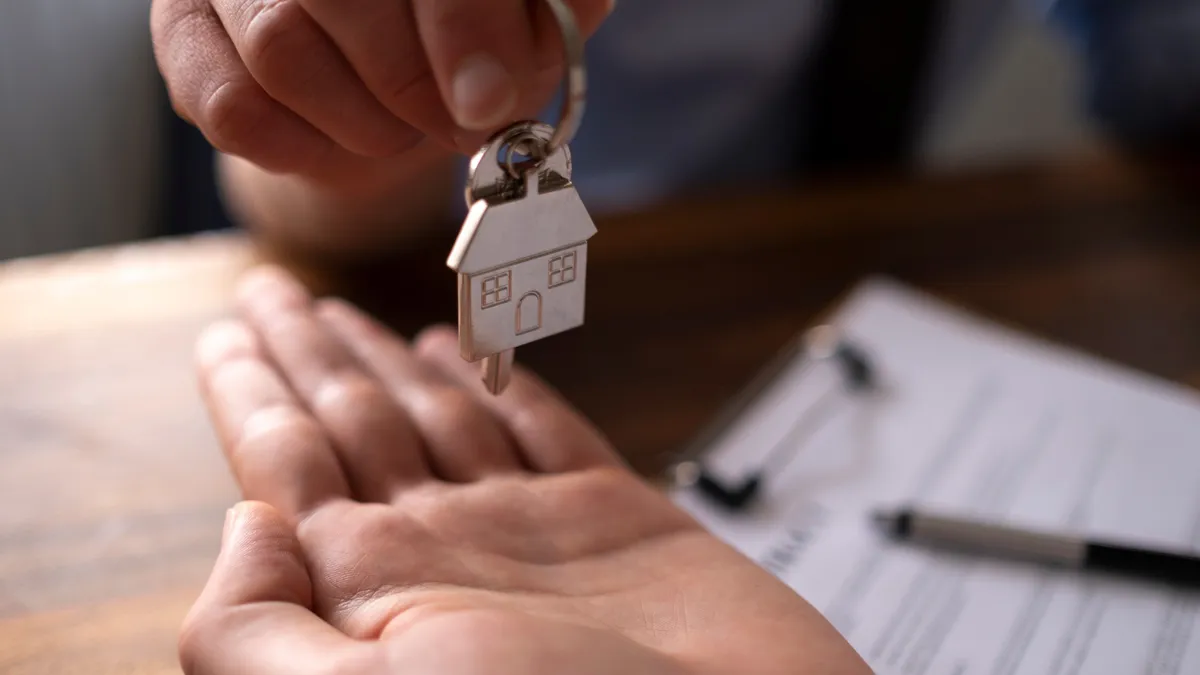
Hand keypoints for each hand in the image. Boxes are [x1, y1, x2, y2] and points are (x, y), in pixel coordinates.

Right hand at [150, 0, 611, 187]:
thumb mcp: (531, 16)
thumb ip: (549, 13)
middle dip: (411, 84)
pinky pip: (235, 111)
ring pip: (281, 52)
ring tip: (406, 129)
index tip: (491, 102)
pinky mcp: (181, 33)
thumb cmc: (467, 33)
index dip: (461, 25)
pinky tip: (343, 139)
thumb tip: (546, 35)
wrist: (389, 71)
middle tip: (458, 126)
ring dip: (366, 123)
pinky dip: (305, 149)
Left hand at [183, 265, 869, 674]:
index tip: (224, 331)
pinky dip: (502, 384)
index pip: (283, 463)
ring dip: (385, 360)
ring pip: (438, 415)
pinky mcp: (619, 519)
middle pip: (353, 423)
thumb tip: (241, 523)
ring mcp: (532, 532)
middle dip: (306, 354)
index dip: (247, 391)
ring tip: (343, 314)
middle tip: (271, 292)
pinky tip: (460, 356)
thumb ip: (260, 630)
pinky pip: (544, 429)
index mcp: (373, 589)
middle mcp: (445, 552)